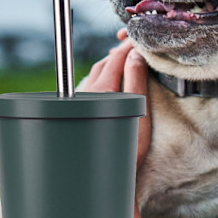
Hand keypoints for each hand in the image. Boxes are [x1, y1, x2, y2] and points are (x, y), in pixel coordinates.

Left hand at [82, 31, 150, 167]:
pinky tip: (109, 84)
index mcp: (101, 89)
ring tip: (125, 63)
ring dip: (109, 65)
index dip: (129, 46)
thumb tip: (135, 55)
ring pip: (94, 74)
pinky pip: (89, 87)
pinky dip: (102, 78)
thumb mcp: (136, 113)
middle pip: (104, 64)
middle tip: (135, 49)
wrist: (105, 177)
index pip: (116, 58)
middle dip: (119, 54)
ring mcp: (79, 102)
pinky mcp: (77, 112)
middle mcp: (85, 92)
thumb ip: (135, 81)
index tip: (140, 40)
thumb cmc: (126, 151)